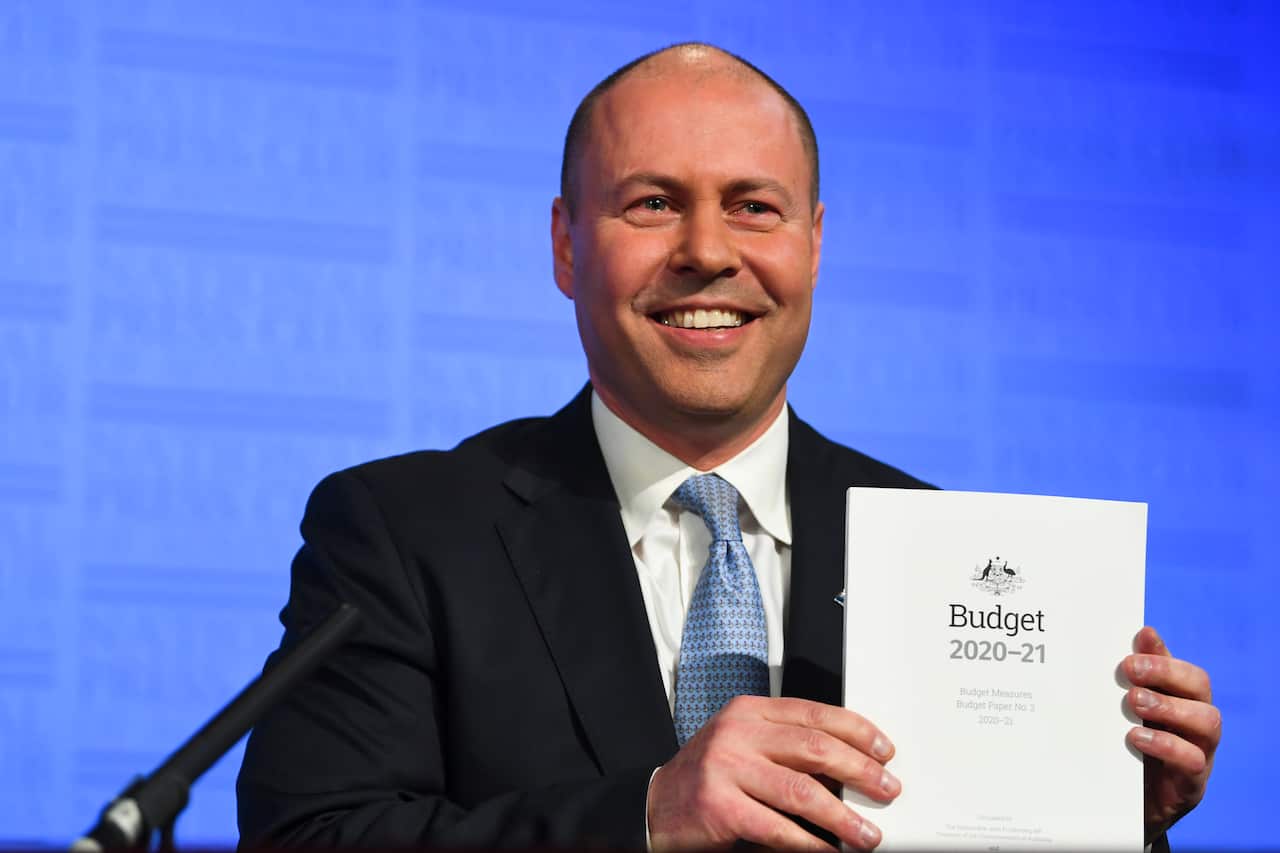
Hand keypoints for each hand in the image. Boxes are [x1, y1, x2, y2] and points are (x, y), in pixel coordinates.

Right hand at [646, 696, 898, 850]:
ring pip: (802, 791)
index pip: (814, 713)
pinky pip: (777, 828)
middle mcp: (736, 734)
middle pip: (815, 748)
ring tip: (866, 834)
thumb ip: (785, 747)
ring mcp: (725, 768)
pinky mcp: (719, 807)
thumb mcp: (743, 746)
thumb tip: (850, 766)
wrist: (654, 806)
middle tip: (888, 790)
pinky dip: (810, 845)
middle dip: (860, 771)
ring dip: (843, 817)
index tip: (884, 751)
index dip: (857, 731)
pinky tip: (828, 852)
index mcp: (748, 712)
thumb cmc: (708, 778)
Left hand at [1123, 626, 1219, 843]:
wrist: (1129, 806)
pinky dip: (1167, 746)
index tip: (1130, 653)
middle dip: (1166, 674)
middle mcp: (1196, 722)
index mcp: (1182, 699)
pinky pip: (1193, 761)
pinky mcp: (1191, 782)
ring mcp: (1200, 751)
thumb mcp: (1129, 711)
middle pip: (1201, 688)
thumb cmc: (1131, 747)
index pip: (1186, 670)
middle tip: (1130, 672)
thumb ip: (1137, 676)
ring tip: (1135, 702)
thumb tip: (1144, 632)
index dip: (1164, 658)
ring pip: (1207, 722)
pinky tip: (1137, 738)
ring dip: (1170, 707)